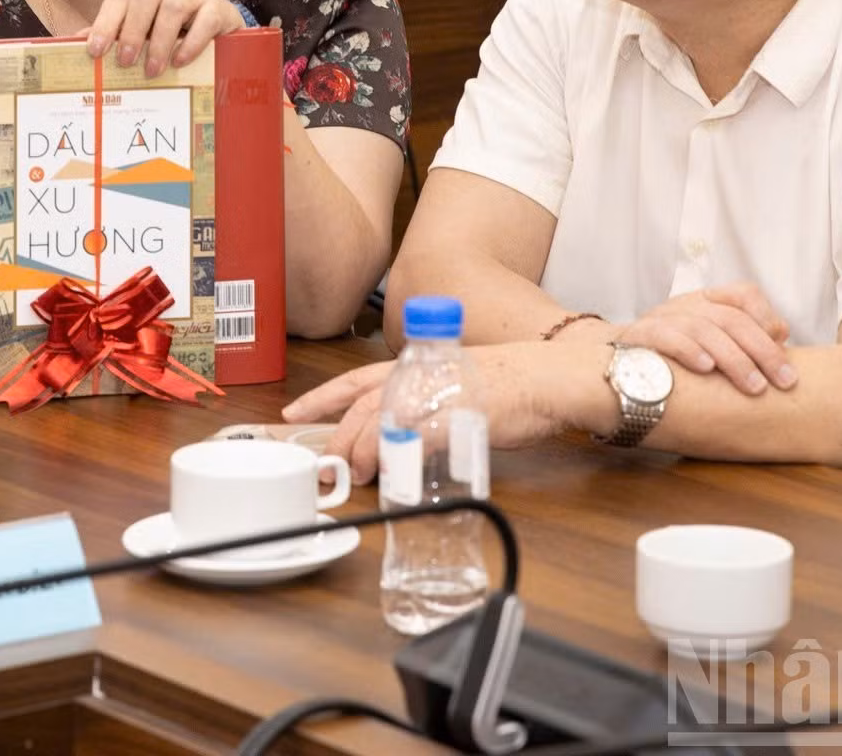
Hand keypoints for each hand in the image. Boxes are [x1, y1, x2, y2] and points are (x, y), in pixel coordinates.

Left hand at [86, 0, 242, 76]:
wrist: (218, 32)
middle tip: (126, 63)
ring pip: (174, 4)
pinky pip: (206, 19)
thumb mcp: (141, 34)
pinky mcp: (219, 9)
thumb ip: (112, 35)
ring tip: (153, 70)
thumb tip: (73, 42)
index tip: (95, 51)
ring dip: (160, 40)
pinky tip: (180, 62)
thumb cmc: (172, 34)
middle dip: (132, 30)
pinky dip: (192, 42)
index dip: (105, 21)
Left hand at [281, 345, 573, 483]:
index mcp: (413, 365)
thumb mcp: (452, 383)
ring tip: (357, 475)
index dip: (320, 397)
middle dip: (339, 439)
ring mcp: (436, 392)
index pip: (355, 379)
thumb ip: (421, 403)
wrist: (550, 378)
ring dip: (363, 451)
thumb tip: (395, 438)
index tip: (292, 413)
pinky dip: (399, 456)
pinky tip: (392, 472)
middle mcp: (418, 374)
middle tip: (330, 468)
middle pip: (361, 406)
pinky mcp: (457, 414)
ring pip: (381, 421)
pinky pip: (415, 438)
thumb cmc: (509, 385)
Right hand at [575, 284, 794, 393]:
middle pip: (730, 317)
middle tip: (785, 380)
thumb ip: (742, 340)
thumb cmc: (667, 363)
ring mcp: (658, 319)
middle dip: (763, 350)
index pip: (741, 293)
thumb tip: (782, 333)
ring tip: (754, 387)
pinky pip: (664, 336)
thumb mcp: (707, 348)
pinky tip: (707, 369)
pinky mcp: (636, 337)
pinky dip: (688, 350)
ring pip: (703, 328)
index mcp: (702, 304)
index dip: (765, 314)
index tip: (784, 341)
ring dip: (734, 359)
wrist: (606, 367)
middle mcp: (682, 306)